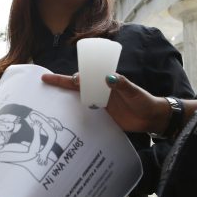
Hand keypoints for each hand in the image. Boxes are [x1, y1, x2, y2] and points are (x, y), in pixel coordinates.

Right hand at [41, 73, 167, 133]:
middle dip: (60, 84)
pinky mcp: (103, 118)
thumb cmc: (144, 101)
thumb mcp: (134, 92)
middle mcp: (100, 92)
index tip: (51, 77)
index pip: (83, 77)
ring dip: (66, 100)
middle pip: (76, 87)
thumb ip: (122, 84)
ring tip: (49, 102)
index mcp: (105, 82)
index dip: (67, 76)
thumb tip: (109, 77)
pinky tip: (66, 119)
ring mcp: (100, 105)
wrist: (152, 119)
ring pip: (79, 100)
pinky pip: (86, 115)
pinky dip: (76, 115)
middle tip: (44, 83)